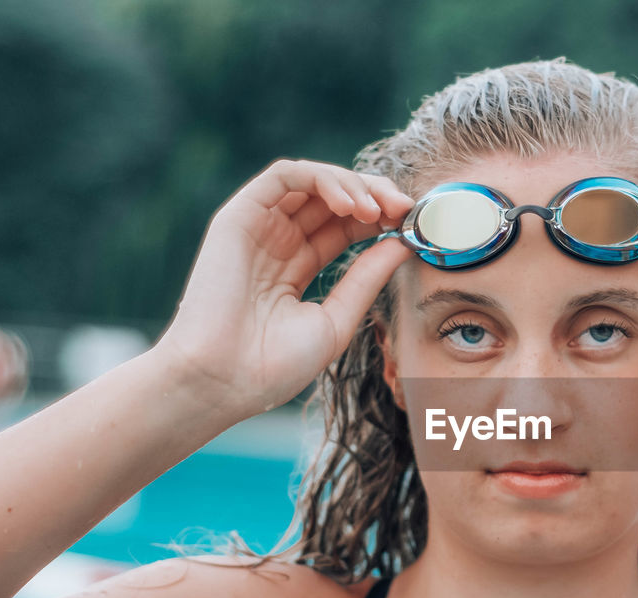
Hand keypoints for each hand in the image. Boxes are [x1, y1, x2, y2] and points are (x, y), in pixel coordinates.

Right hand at [154, 158, 414, 418]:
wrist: (222, 381)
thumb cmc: (273, 365)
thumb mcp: (336, 320)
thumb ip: (367, 278)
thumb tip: (404, 243)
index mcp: (298, 266)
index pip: (347, 226)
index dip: (383, 219)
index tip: (415, 226)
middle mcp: (278, 240)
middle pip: (334, 199)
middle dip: (376, 195)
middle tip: (405, 209)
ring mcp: (258, 226)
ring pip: (313, 181)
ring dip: (353, 184)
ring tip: (378, 209)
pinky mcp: (238, 216)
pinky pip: (283, 177)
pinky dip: (321, 179)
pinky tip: (349, 204)